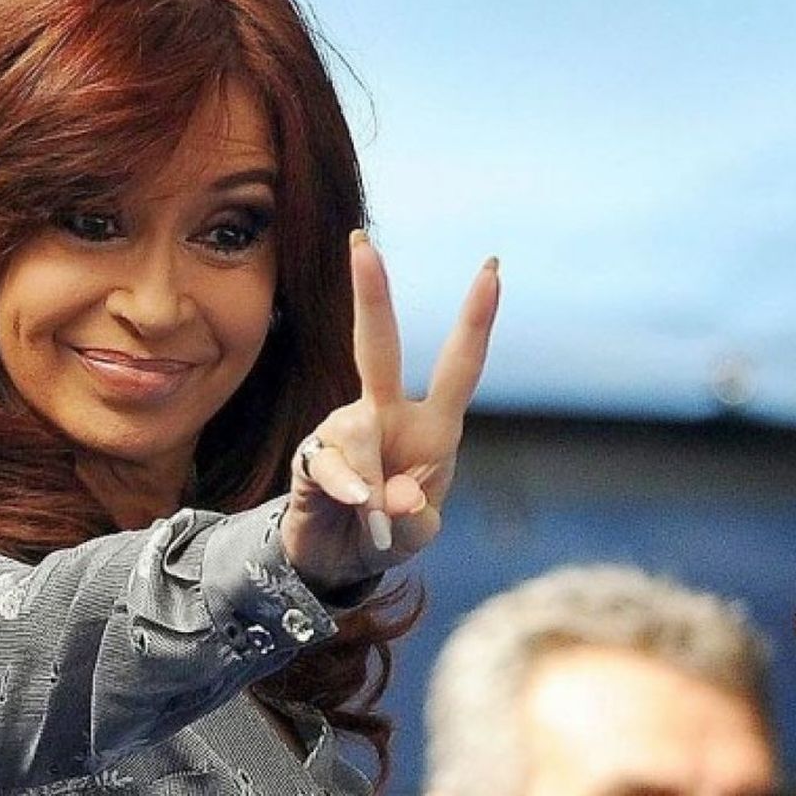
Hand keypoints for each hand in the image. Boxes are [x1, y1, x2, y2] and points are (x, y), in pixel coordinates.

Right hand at [280, 230, 499, 593]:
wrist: (336, 561)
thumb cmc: (392, 532)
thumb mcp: (419, 533)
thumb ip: (417, 515)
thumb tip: (397, 494)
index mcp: (431, 426)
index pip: (456, 366)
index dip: (474, 320)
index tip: (492, 268)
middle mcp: (384, 414)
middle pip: (376, 345)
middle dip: (372, 294)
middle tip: (361, 243)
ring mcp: (345, 431)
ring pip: (356, 430)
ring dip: (371, 481)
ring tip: (377, 521)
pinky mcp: (313, 456)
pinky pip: (329, 463)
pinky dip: (348, 488)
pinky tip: (357, 506)